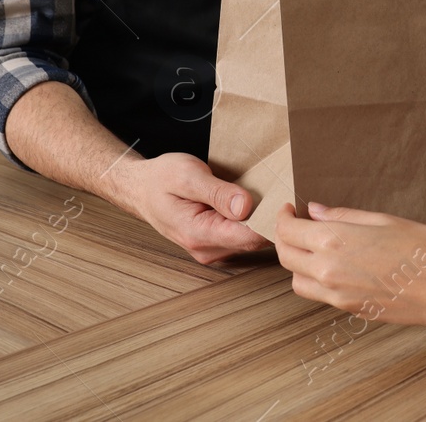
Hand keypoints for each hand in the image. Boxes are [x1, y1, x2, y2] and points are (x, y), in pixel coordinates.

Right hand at [109, 152, 268, 264]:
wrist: (142, 188)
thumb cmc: (161, 179)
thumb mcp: (187, 176)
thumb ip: (216, 192)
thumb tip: (245, 207)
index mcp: (199, 234)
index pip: (249, 237)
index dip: (271, 219)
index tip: (284, 198)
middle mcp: (207, 249)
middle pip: (255, 240)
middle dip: (271, 218)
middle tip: (282, 190)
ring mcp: (212, 250)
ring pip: (252, 240)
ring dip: (263, 219)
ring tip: (267, 193)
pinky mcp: (217, 245)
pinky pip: (244, 236)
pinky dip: (253, 220)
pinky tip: (254, 203)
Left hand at [274, 201, 425, 327]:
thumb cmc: (424, 249)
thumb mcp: (384, 219)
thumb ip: (344, 216)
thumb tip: (316, 211)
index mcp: (334, 242)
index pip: (288, 231)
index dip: (283, 217)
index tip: (290, 208)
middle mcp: (328, 271)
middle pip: (285, 256)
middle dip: (284, 237)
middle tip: (296, 224)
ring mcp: (337, 295)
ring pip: (297, 281)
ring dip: (296, 262)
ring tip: (312, 246)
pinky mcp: (350, 310)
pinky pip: (319, 295)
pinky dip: (315, 279)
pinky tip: (334, 265)